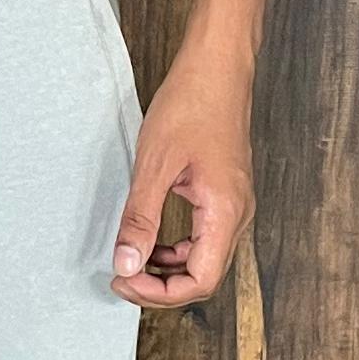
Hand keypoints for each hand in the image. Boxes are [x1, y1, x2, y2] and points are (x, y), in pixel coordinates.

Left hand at [108, 38, 255, 307]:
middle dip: (162, 287)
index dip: (160, 293)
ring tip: (132, 262)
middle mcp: (237, 214)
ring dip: (168, 270)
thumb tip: (126, 264)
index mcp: (225, 212)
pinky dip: (177, 248)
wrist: (218, 65)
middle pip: (205, 277)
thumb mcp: (155, 164)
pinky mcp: (226, 194)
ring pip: (205, 260)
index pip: (200, 281)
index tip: (123, 282)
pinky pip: (205, 237)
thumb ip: (141, 219)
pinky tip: (151, 240)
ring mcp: (234, 204)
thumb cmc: (192, 103)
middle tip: (121, 278)